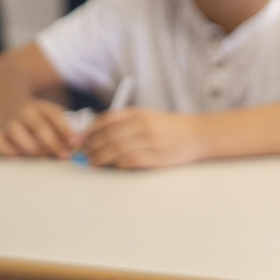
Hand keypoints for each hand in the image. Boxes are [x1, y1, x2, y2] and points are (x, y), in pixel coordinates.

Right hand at [0, 99, 77, 157]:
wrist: (9, 105)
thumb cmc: (39, 119)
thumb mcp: (52, 117)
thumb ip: (65, 129)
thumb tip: (79, 144)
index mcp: (41, 107)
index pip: (54, 115)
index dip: (66, 129)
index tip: (76, 143)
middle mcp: (24, 113)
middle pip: (38, 125)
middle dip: (53, 142)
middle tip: (64, 156)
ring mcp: (10, 123)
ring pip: (17, 132)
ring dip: (31, 147)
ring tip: (43, 157)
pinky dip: (6, 151)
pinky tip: (18, 157)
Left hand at [82, 108, 202, 168]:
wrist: (197, 135)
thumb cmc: (171, 129)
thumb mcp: (149, 118)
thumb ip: (127, 124)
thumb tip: (102, 134)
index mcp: (139, 114)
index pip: (108, 121)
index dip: (91, 130)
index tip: (81, 139)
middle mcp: (142, 125)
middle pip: (108, 135)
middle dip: (91, 145)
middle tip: (82, 153)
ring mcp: (149, 142)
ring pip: (116, 149)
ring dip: (100, 157)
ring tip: (91, 162)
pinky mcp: (155, 158)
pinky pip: (130, 160)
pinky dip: (116, 163)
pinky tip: (109, 166)